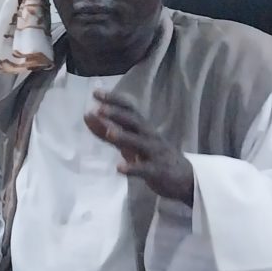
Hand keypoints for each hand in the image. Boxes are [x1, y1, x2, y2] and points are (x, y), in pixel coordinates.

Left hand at [84, 90, 194, 206]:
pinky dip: (132, 168)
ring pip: (139, 142)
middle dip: (117, 114)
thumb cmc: (153, 156)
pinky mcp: (157, 171)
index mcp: (142, 128)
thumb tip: (87, 115)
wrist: (184, 178)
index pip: (128, 108)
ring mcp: (154, 153)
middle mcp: (149, 136)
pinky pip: (144, 169)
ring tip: (108, 133)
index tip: (96, 93)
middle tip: (99, 108)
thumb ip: (107, 131)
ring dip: (124, 137)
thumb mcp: (129, 143)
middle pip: (134, 121)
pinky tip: (119, 168)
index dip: (113, 100)